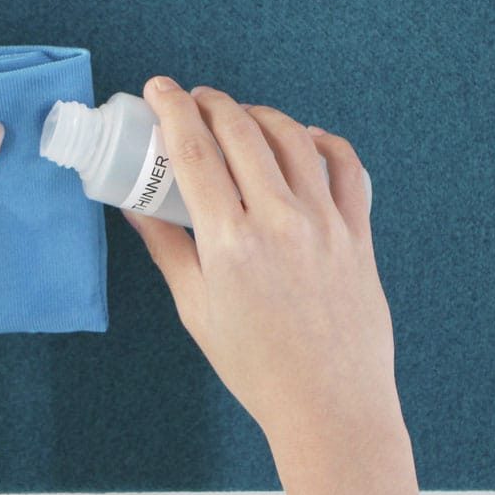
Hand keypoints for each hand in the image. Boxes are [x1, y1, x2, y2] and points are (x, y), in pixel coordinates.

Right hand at [124, 78, 426, 494]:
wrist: (329, 405)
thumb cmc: (258, 367)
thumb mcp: (197, 309)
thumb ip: (168, 249)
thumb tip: (135, 207)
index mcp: (231, 243)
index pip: (195, 152)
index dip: (172, 110)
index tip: (159, 89)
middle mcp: (279, 221)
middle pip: (240, 132)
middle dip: (211, 103)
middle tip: (194, 98)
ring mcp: (325, 223)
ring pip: (292, 138)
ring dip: (260, 115)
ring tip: (240, 116)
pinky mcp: (358, 231)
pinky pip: (346, 166)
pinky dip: (323, 141)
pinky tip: (303, 139)